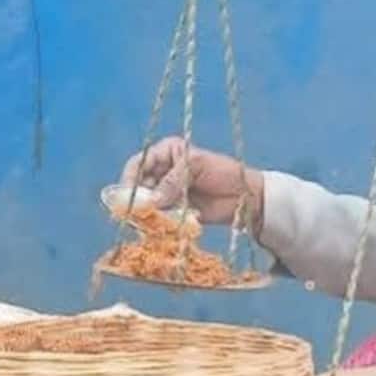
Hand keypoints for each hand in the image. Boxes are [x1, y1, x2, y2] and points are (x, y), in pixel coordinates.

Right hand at [118, 138, 267, 232]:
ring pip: (148, 202)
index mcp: (167, 152)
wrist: (246, 196)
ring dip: (148, 211)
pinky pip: (160, 216)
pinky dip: (159, 221)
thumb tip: (152, 200)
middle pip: (140, 185)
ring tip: (154, 217)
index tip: (129, 193)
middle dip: (139, 197)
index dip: (130, 177)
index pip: (139, 163)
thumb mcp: (196, 167)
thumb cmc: (225, 173)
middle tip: (140, 210)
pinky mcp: (175, 211)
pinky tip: (163, 223)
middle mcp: (164, 171)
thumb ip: (172, 181)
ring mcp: (168, 192)